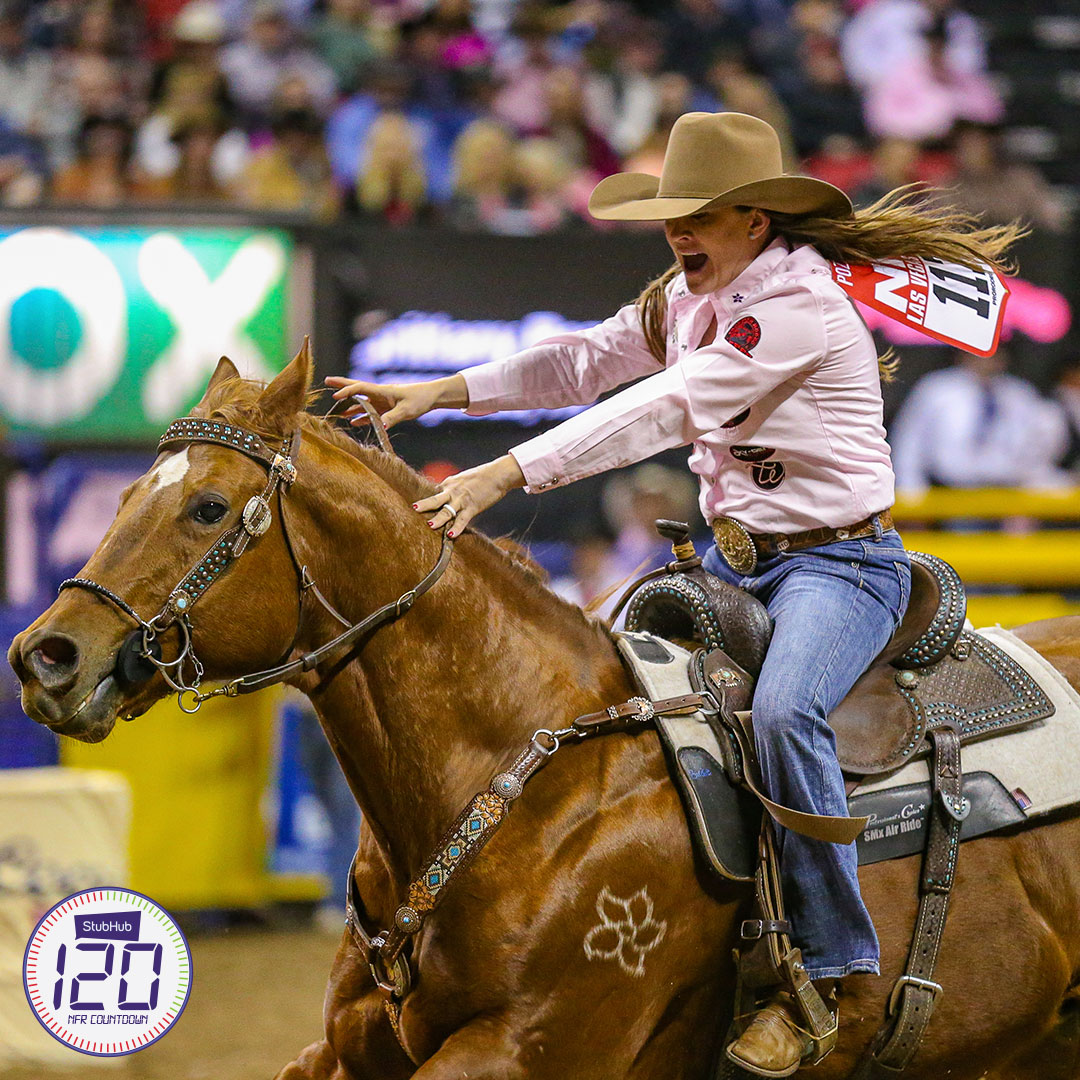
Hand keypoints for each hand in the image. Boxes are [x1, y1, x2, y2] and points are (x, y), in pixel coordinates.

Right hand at [324, 374, 467, 428]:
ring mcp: (382, 402)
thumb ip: (392, 418)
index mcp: (382, 391)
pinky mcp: (387, 409)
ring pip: (361, 403)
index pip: (360, 389)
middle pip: (356, 389)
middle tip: (326, 381)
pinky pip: (371, 413)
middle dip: (341, 386)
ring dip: (349, 407)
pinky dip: (362, 417)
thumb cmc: (420, 399)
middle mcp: (379, 394)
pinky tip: (354, 423)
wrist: (432, 396)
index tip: (335, 396)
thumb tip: (380, 427)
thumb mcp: (406, 410)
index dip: (346, 392)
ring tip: (336, 411)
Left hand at [413, 455, 525, 537]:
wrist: (498, 474)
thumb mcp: (461, 479)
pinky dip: (457, 528)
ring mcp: (462, 500)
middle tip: (413, 509)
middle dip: (424, 505)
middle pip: (435, 499)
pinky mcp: (472, 507)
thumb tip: (441, 495)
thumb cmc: (481, 477)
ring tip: (429, 526)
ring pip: (447, 511)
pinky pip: (463, 519)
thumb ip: (451, 487)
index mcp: (448, 483)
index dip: (424, 501)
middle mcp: (453, 491)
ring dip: (438, 519)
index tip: (413, 509)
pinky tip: (451, 535)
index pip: (432, 493)